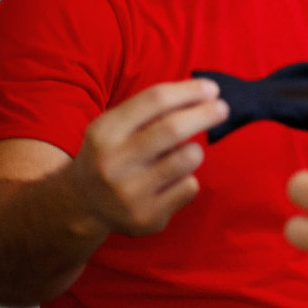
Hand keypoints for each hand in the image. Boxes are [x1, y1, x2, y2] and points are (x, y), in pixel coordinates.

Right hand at [66, 79, 227, 237]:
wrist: (84, 204)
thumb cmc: (114, 152)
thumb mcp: (117, 126)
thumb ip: (152, 109)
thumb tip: (205, 93)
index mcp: (104, 132)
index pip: (155, 99)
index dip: (189, 91)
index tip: (212, 89)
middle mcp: (113, 163)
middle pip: (173, 128)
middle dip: (206, 114)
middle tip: (223, 108)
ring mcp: (128, 194)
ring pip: (187, 158)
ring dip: (194, 151)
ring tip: (183, 154)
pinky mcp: (147, 218)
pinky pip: (189, 187)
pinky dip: (188, 180)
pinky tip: (169, 184)